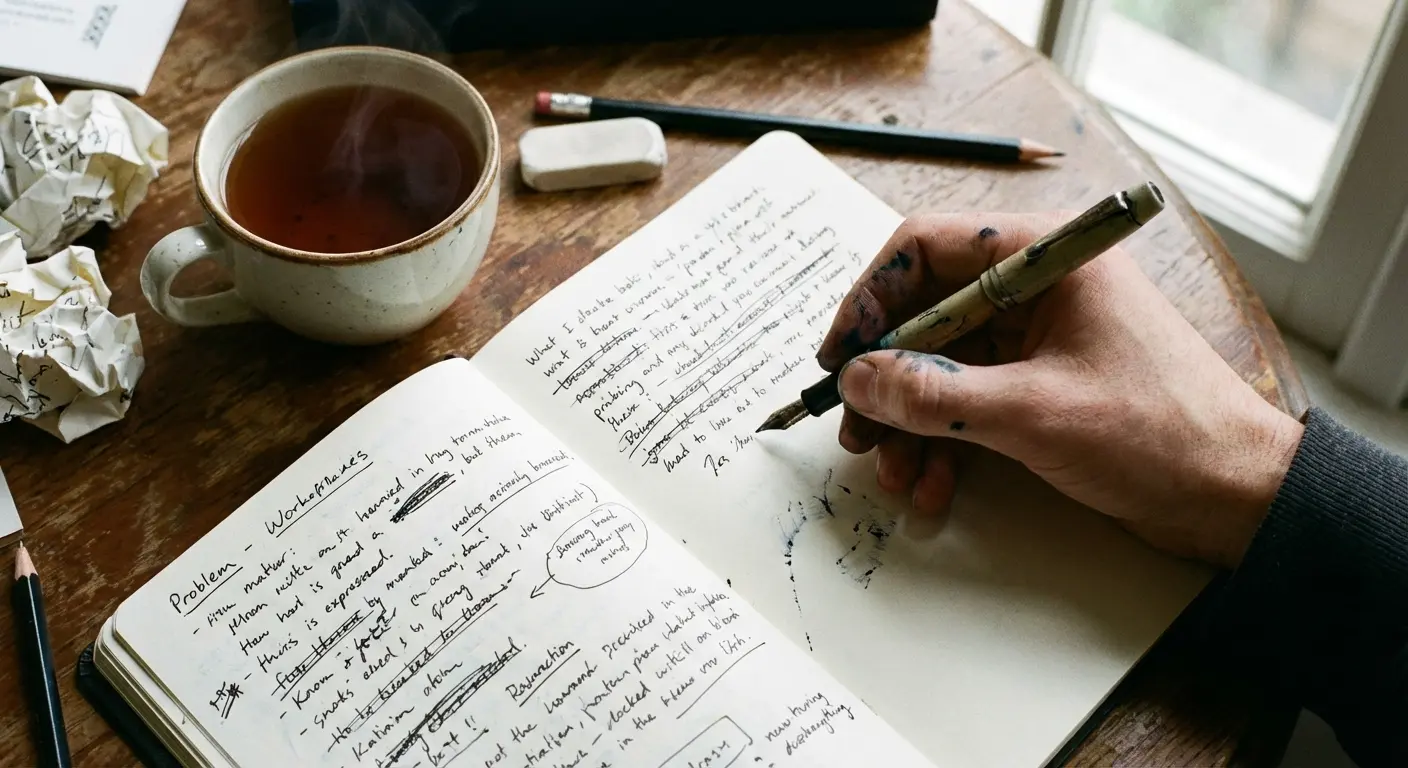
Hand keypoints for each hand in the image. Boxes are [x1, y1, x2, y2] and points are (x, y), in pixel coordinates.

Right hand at [818, 212, 1303, 567]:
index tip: (841, 356)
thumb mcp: (1033, 411)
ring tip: (896, 473)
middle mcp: (1035, 288)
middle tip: (857, 430)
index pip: (926, 248)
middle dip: (886, 378)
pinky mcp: (1041, 385)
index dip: (870, 299)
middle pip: (925, 314)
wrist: (1238, 497)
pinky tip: (934, 485)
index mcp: (1044, 258)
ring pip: (941, 366)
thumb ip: (933, 394)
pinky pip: (968, 402)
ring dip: (909, 421)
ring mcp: (1038, 339)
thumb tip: (858, 380)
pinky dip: (943, 441)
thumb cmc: (1160, 433)